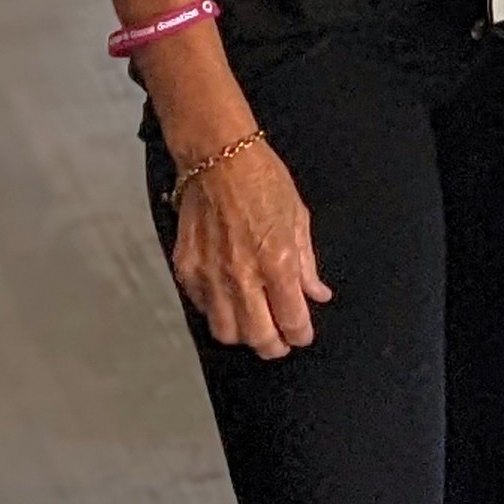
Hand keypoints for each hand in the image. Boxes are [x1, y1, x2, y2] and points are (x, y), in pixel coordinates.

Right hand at [172, 138, 331, 358]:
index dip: (300, 335)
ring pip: (226, 332)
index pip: (292, 321)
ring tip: (254, 325)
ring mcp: (210, 276)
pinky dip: (217, 313)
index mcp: (276, 262)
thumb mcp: (298, 217)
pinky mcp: (186, 270)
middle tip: (280, 341)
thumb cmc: (262, 179)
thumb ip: (307, 263)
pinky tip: (229, 302)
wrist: (217, 157)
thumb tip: (317, 293)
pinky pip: (202, 309)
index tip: (302, 335)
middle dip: (274, 346)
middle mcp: (242, 276)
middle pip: (258, 338)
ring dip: (244, 335)